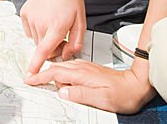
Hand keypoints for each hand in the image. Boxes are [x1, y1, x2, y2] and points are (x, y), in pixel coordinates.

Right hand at [21, 0, 86, 69]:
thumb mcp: (81, 20)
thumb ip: (76, 41)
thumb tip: (67, 55)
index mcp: (57, 26)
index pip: (44, 51)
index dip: (36, 66)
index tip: (29, 77)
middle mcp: (41, 23)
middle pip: (44, 48)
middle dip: (53, 48)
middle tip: (63, 35)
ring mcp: (30, 18)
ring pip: (36, 40)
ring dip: (45, 38)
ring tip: (54, 22)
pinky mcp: (24, 13)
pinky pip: (30, 30)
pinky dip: (37, 29)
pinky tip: (44, 17)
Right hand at [25, 60, 155, 113]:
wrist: (136, 85)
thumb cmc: (122, 94)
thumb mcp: (100, 99)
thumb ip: (80, 95)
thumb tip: (62, 92)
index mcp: (82, 75)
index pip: (55, 74)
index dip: (41, 77)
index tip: (30, 79)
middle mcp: (82, 68)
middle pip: (56, 68)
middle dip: (42, 73)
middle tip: (31, 79)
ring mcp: (86, 67)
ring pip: (62, 66)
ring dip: (51, 71)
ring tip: (42, 78)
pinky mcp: (89, 69)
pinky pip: (70, 68)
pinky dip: (61, 72)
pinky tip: (62, 77)